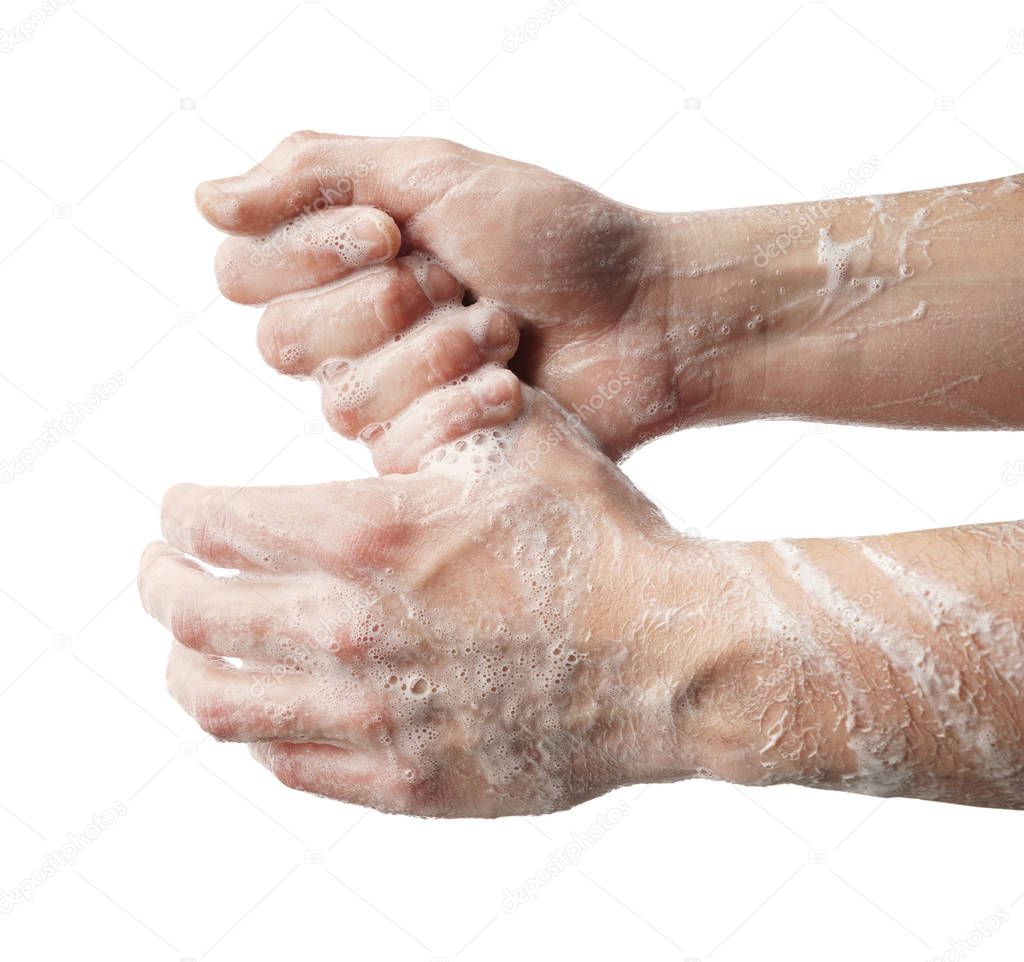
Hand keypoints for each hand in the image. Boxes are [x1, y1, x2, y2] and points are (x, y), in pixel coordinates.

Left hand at [139, 387, 722, 815]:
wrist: (675, 660)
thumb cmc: (603, 539)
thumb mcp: (519, 438)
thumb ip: (428, 423)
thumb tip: (369, 423)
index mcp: (371, 537)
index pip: (216, 526)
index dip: (181, 512)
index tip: (179, 509)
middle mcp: (353, 630)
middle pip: (195, 614)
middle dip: (160, 582)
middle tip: (159, 571)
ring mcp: (376, 716)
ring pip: (223, 702)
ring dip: (187, 665)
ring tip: (189, 646)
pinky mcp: (408, 780)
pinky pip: (291, 764)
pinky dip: (258, 731)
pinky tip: (267, 710)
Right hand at [197, 133, 712, 458]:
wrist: (641, 315)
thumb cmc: (551, 238)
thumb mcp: (433, 174)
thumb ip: (318, 174)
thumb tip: (204, 199)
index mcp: (341, 266)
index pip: (241, 272)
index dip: (305, 254)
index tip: (390, 229)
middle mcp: (352, 337)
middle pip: (278, 343)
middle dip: (377, 303)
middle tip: (453, 280)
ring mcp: (390, 401)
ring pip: (337, 400)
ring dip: (430, 351)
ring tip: (501, 331)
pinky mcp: (428, 454)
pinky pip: (391, 445)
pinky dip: (457, 404)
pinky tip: (511, 386)